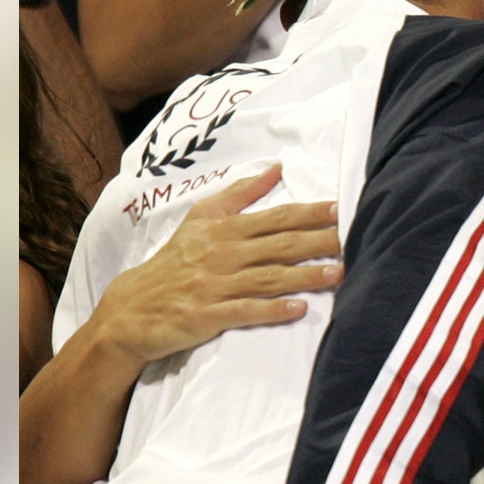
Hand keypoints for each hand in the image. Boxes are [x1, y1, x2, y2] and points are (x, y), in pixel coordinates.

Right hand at [82, 164, 341, 365]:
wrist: (132, 308)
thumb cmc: (174, 261)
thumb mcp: (200, 219)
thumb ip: (239, 194)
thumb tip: (275, 168)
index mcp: (223, 229)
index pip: (274, 218)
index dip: (308, 213)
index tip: (339, 209)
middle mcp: (221, 254)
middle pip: (278, 245)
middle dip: (317, 241)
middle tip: (351, 238)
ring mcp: (214, 285)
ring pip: (268, 277)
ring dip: (305, 275)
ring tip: (338, 273)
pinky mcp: (207, 315)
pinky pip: (245, 311)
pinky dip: (273, 310)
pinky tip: (299, 309)